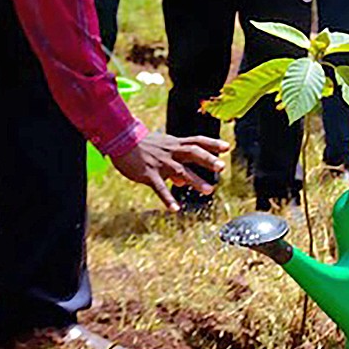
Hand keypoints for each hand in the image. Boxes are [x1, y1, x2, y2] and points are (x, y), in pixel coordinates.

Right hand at [111, 132, 230, 211]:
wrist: (120, 140)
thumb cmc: (143, 145)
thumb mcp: (162, 149)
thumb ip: (175, 162)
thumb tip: (183, 180)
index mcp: (175, 144)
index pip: (197, 141)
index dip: (212, 144)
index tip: (227, 147)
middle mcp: (171, 152)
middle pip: (193, 153)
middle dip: (208, 160)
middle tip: (221, 167)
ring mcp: (161, 163)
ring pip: (181, 171)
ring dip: (196, 181)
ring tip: (209, 191)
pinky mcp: (149, 174)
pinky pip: (160, 187)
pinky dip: (167, 198)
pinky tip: (175, 208)